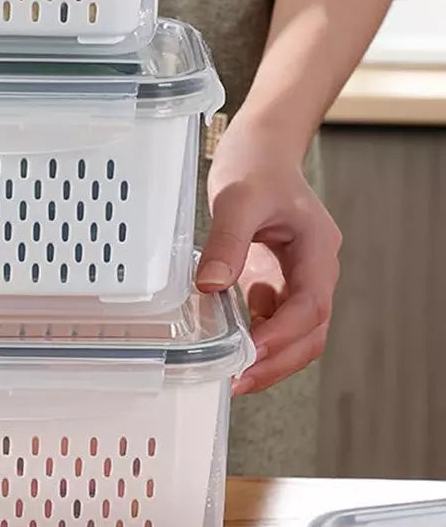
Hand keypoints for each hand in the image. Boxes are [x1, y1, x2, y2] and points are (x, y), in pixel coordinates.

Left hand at [195, 119, 340, 394]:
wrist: (261, 145)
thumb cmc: (256, 164)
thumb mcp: (236, 198)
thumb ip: (226, 241)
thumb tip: (210, 287)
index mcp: (317, 250)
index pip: (310, 306)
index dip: (283, 336)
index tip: (252, 354)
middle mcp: (312, 268)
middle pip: (310, 331)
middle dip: (278, 360)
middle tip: (239, 381)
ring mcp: (294, 275)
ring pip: (294, 330)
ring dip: (267, 354)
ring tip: (232, 372)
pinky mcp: (274, 276)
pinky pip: (271, 316)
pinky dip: (254, 333)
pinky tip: (227, 340)